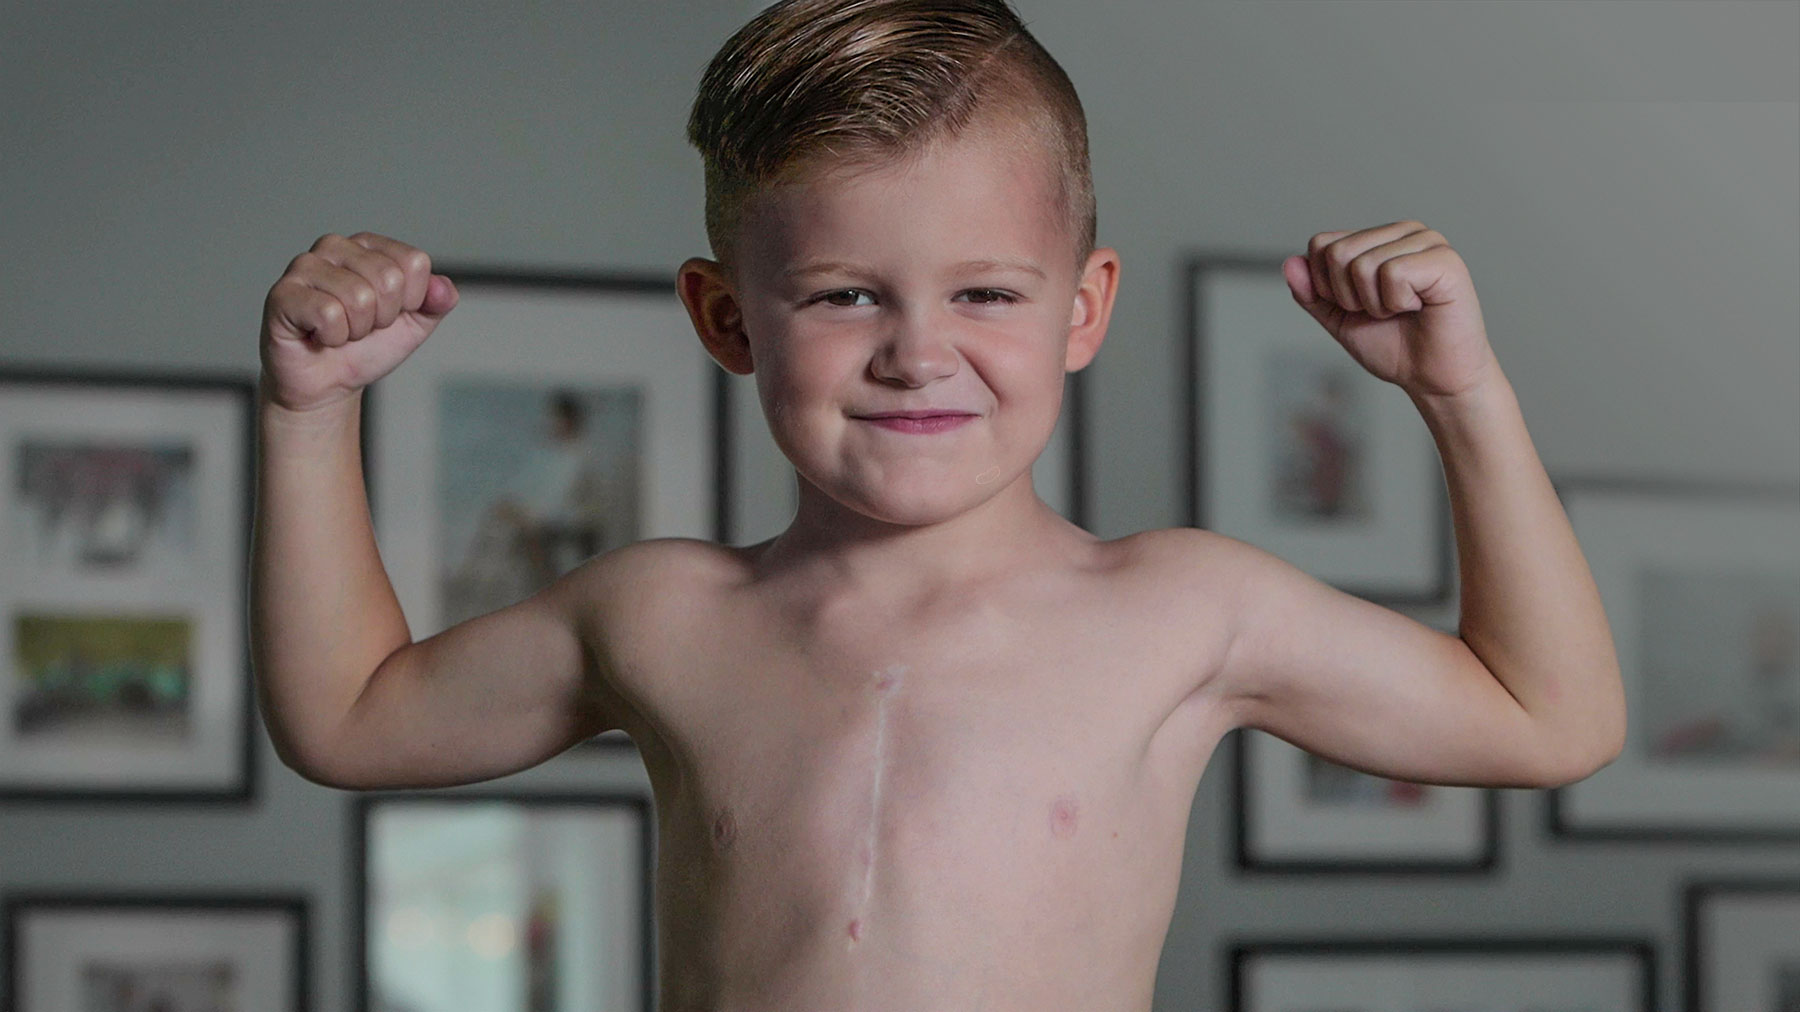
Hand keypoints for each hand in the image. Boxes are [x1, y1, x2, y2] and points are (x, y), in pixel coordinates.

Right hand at [259, 232, 457, 413]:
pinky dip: (332, 338)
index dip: (409, 301)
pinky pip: (329, 314)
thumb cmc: (365, 348)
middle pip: (388, 279)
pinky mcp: (283, 293)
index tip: (387, 315)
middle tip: (359, 327)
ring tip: (339, 332)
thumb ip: (437, 303)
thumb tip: (444, 289)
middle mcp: (335, 246)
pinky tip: (318, 336)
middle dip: (381, 319)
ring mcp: (305, 266)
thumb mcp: (414, 325)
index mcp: (369, 246)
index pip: (414, 263)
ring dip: (355, 331)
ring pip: (359, 297)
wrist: (327, 384)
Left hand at [1283, 221, 1496, 400]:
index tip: (1359, 307)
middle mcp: (1403, 231)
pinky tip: (1419, 307)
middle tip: (1384, 312)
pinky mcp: (1445, 260)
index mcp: (1378, 238)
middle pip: (1337, 253)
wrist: (1432, 378)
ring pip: (1361, 265)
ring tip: (1404, 310)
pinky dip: (1396, 303)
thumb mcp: (1339, 319)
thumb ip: (1312, 293)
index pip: (1321, 245)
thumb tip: (1291, 263)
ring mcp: (1427, 241)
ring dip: (1375, 304)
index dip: (1327, 288)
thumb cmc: (1394, 346)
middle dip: (1349, 297)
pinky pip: (1391, 274)